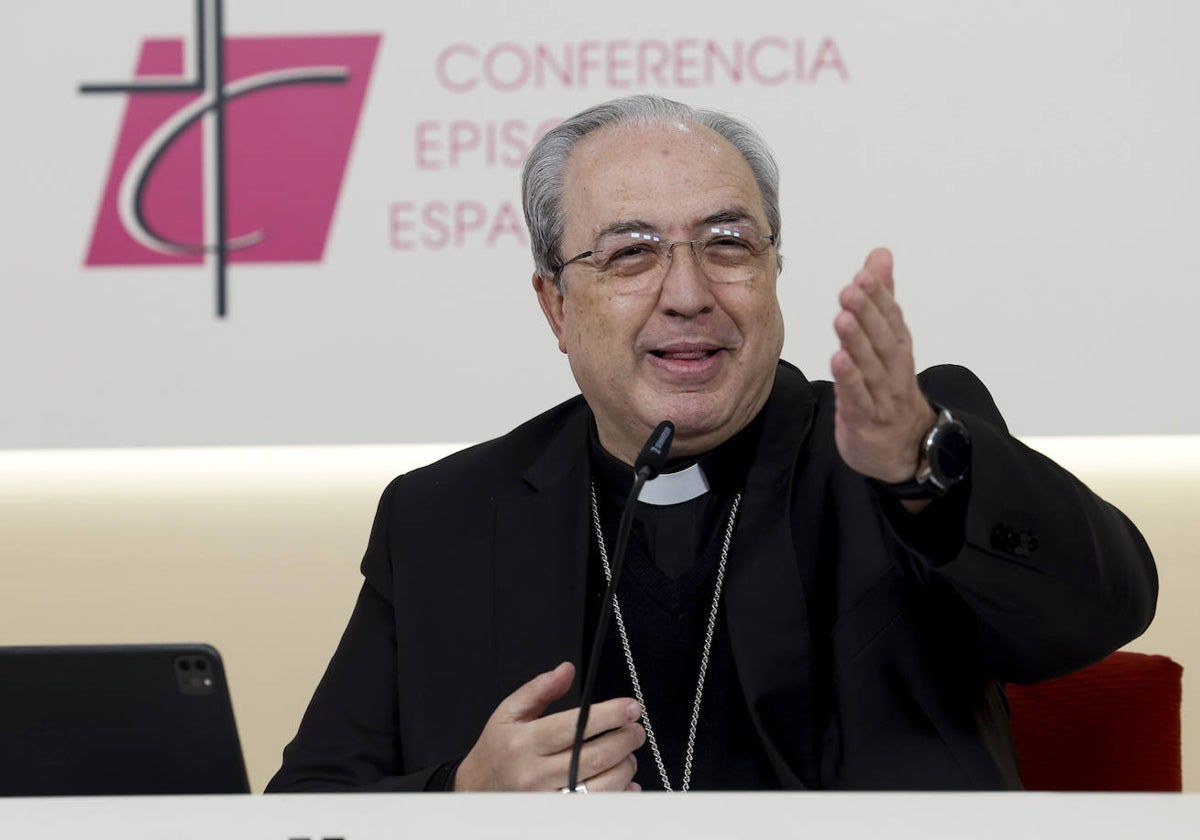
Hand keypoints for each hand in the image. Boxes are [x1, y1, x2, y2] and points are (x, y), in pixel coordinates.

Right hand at [453, 662, 644, 791]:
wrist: (477, 792)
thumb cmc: (496, 752)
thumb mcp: (507, 714)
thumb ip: (538, 690)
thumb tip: (566, 671)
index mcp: (524, 743)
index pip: (575, 726)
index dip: (609, 715)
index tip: (630, 707)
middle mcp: (535, 775)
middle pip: (594, 756)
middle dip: (625, 739)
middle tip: (636, 729)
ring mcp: (548, 800)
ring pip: (601, 786)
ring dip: (625, 766)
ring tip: (627, 752)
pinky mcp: (559, 816)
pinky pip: (599, 808)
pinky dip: (620, 794)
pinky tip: (624, 781)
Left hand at [831, 247, 935, 484]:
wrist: (906, 448)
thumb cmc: (891, 387)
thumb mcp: (888, 341)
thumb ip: (883, 299)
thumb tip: (880, 255)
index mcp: (898, 348)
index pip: (892, 318)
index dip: (880, 296)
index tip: (866, 273)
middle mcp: (894, 369)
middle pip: (883, 338)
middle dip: (868, 311)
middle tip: (852, 287)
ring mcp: (882, 395)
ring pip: (871, 366)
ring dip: (857, 341)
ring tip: (843, 317)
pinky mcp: (866, 418)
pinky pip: (858, 397)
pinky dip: (850, 380)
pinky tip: (839, 360)